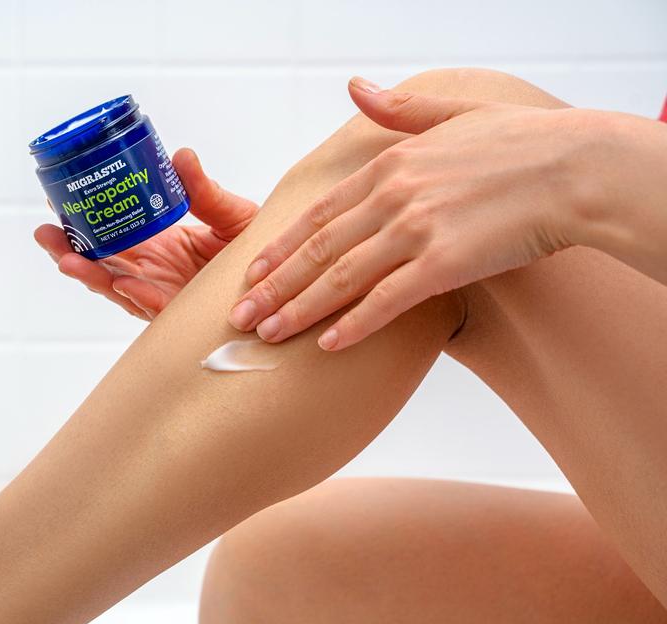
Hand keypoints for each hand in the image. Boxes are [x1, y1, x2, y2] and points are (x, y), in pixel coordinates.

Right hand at [35, 148, 257, 319]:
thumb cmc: (256, 247)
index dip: (82, 223)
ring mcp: (165, 295)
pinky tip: (121, 282)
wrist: (286, 278)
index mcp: (157, 245)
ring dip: (91, 275)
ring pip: (118, 289)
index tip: (57, 202)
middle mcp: (154, 272)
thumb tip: (181, 155)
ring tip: (67, 259)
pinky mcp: (182, 315)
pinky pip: (155, 308)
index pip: (110, 235)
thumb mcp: (229, 214)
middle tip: (46, 233)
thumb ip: (204, 191)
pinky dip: (138, 296)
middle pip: (102, 265)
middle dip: (71, 252)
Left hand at [228, 77, 604, 349]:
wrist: (574, 167)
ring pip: (341, 278)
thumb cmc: (520, 144)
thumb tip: (357, 88)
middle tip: (241, 315)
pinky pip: (387, 301)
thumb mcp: (453, 113)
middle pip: (317, 250)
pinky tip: (328, 344)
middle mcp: (393, 198)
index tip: (252, 272)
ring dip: (299, 309)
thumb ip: (398, 109)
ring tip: (268, 333)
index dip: (281, 247)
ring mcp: (416, 230)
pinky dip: (355, 324)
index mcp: (390, 166)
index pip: (319, 215)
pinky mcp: (444, 263)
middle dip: (273, 286)